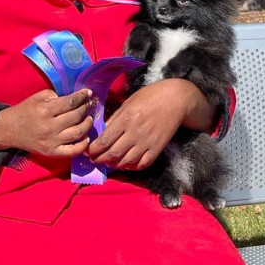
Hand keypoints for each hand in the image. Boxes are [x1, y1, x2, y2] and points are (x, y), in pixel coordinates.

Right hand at [0, 89, 93, 157]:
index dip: (82, 96)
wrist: (9, 130)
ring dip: (87, 124)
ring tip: (89, 119)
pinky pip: (72, 151)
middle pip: (76, 116)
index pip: (71, 102)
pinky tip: (86, 137)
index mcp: (45, 111)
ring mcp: (51, 141)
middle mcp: (50, 127)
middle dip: (86, 108)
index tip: (88, 93)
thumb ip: (55, 96)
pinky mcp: (51, 152)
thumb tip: (74, 98)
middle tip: (89, 105)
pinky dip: (83, 145)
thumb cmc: (25, 111)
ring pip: (78, 133)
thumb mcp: (37, 98)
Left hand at [87, 79, 214, 170]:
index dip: (93, 150)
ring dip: (114, 165)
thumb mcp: (128, 102)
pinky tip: (126, 164)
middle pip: (113, 153)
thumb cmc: (150, 97)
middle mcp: (135, 132)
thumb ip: (115, 118)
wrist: (176, 99)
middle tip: (94, 160)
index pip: (104, 141)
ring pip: (126, 161)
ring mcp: (147, 142)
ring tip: (108, 162)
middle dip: (100, 159)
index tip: (88, 151)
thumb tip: (102, 132)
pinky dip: (132, 167)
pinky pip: (142, 164)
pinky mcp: (157, 148)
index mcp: (126, 119)